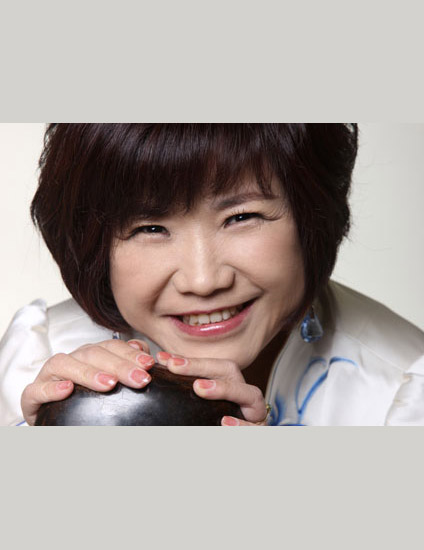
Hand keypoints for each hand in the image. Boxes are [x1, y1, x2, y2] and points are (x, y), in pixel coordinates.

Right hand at [21, 339, 153, 424]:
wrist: (55, 422)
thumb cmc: (85, 403)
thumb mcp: (108, 385)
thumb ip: (126, 366)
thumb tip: (145, 352)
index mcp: (90, 355)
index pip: (111, 346)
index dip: (130, 353)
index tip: (149, 365)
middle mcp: (70, 360)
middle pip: (92, 353)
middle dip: (119, 365)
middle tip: (139, 379)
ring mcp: (48, 376)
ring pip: (63, 363)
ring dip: (88, 372)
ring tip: (109, 384)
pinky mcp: (31, 396)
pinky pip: (36, 389)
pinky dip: (51, 389)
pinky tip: (67, 390)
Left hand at [156, 352, 268, 425]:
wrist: (230, 453)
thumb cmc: (213, 428)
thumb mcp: (199, 410)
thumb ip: (186, 393)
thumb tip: (159, 369)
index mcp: (233, 387)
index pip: (214, 366)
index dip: (191, 361)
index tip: (165, 360)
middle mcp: (246, 397)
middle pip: (230, 372)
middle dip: (202, 367)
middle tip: (175, 367)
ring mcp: (256, 416)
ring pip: (251, 394)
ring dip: (224, 389)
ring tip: (199, 388)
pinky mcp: (260, 434)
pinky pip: (255, 428)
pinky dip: (241, 425)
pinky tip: (224, 423)